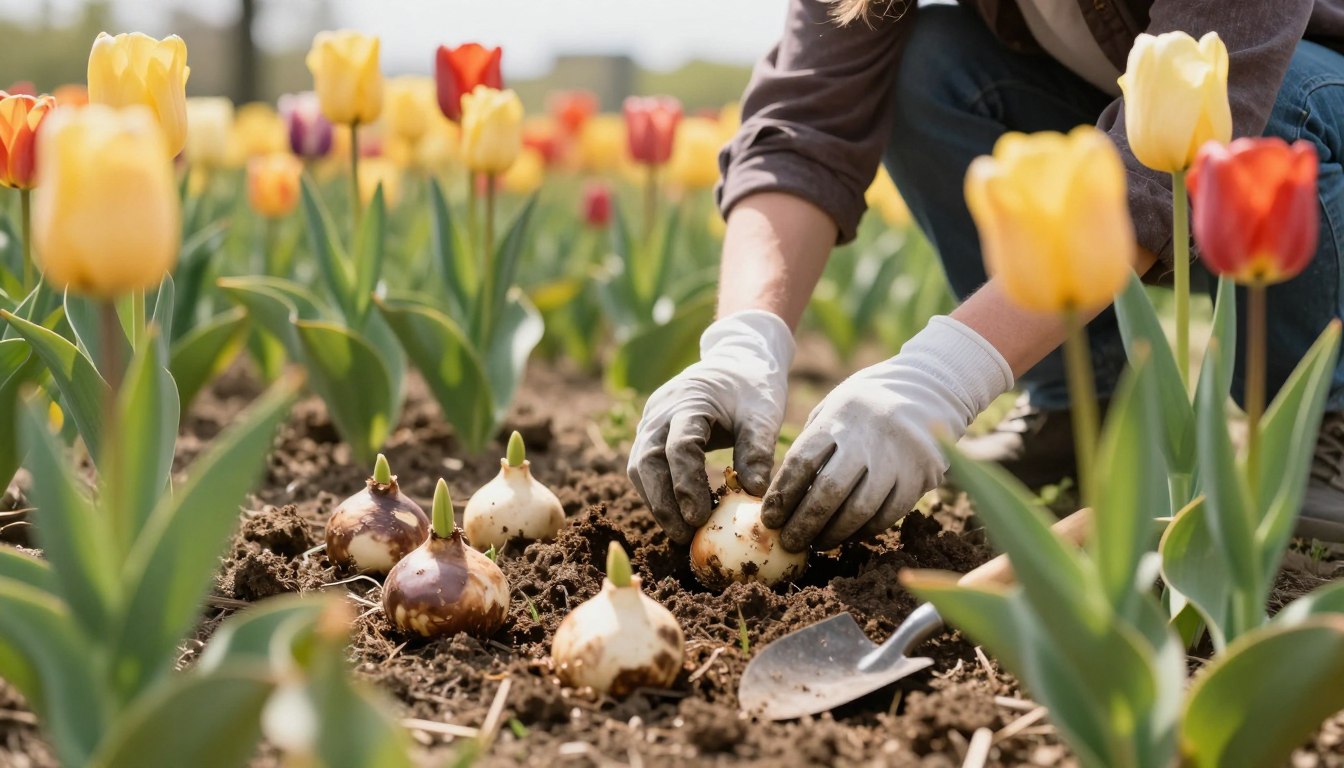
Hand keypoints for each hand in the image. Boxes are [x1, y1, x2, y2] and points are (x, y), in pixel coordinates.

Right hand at [628, 310, 793, 543]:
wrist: (736, 360)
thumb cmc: (753, 387)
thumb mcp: (763, 413)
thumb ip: (757, 450)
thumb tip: (754, 494)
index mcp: (689, 400)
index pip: (679, 447)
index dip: (687, 485)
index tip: (701, 517)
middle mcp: (660, 411)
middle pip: (646, 461)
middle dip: (663, 502)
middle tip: (684, 534)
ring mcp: (650, 422)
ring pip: (639, 467)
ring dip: (656, 502)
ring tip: (680, 533)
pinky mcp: (652, 434)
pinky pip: (645, 467)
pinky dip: (658, 493)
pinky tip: (678, 516)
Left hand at [762, 316, 1013, 551]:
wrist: (926, 391)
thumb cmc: (865, 406)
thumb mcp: (833, 408)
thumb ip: (811, 443)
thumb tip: (780, 492)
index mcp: (838, 419)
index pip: (802, 463)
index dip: (782, 495)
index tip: (769, 518)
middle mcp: (866, 440)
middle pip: (829, 492)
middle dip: (804, 523)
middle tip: (789, 542)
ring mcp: (895, 460)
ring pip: (859, 510)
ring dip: (833, 533)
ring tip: (816, 543)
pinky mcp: (918, 478)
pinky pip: (887, 515)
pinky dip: (863, 531)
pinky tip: (848, 535)